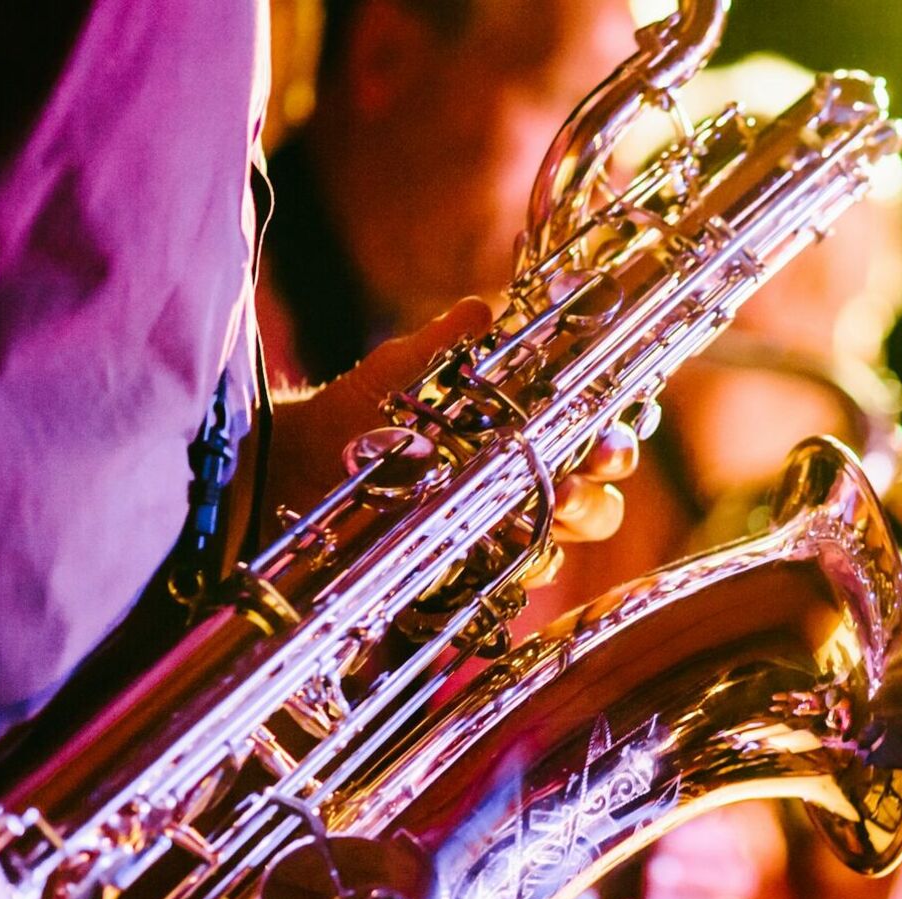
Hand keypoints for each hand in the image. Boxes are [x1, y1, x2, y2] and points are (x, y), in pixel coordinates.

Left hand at [266, 297, 635, 544]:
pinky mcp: (464, 576)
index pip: (594, 440)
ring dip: (560, 531)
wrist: (288, 472)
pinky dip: (515, 572)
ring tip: (542, 514)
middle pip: (596, 502)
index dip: (614, 440)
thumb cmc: (352, 417)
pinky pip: (511, 584)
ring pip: (560, 545)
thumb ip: (445, 345)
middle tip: (573, 483)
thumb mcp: (398, 373)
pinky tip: (502, 555)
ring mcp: (496, 536)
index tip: (608, 436)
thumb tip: (482, 310)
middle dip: (596, 495)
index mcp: (523, 435)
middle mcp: (521, 488)